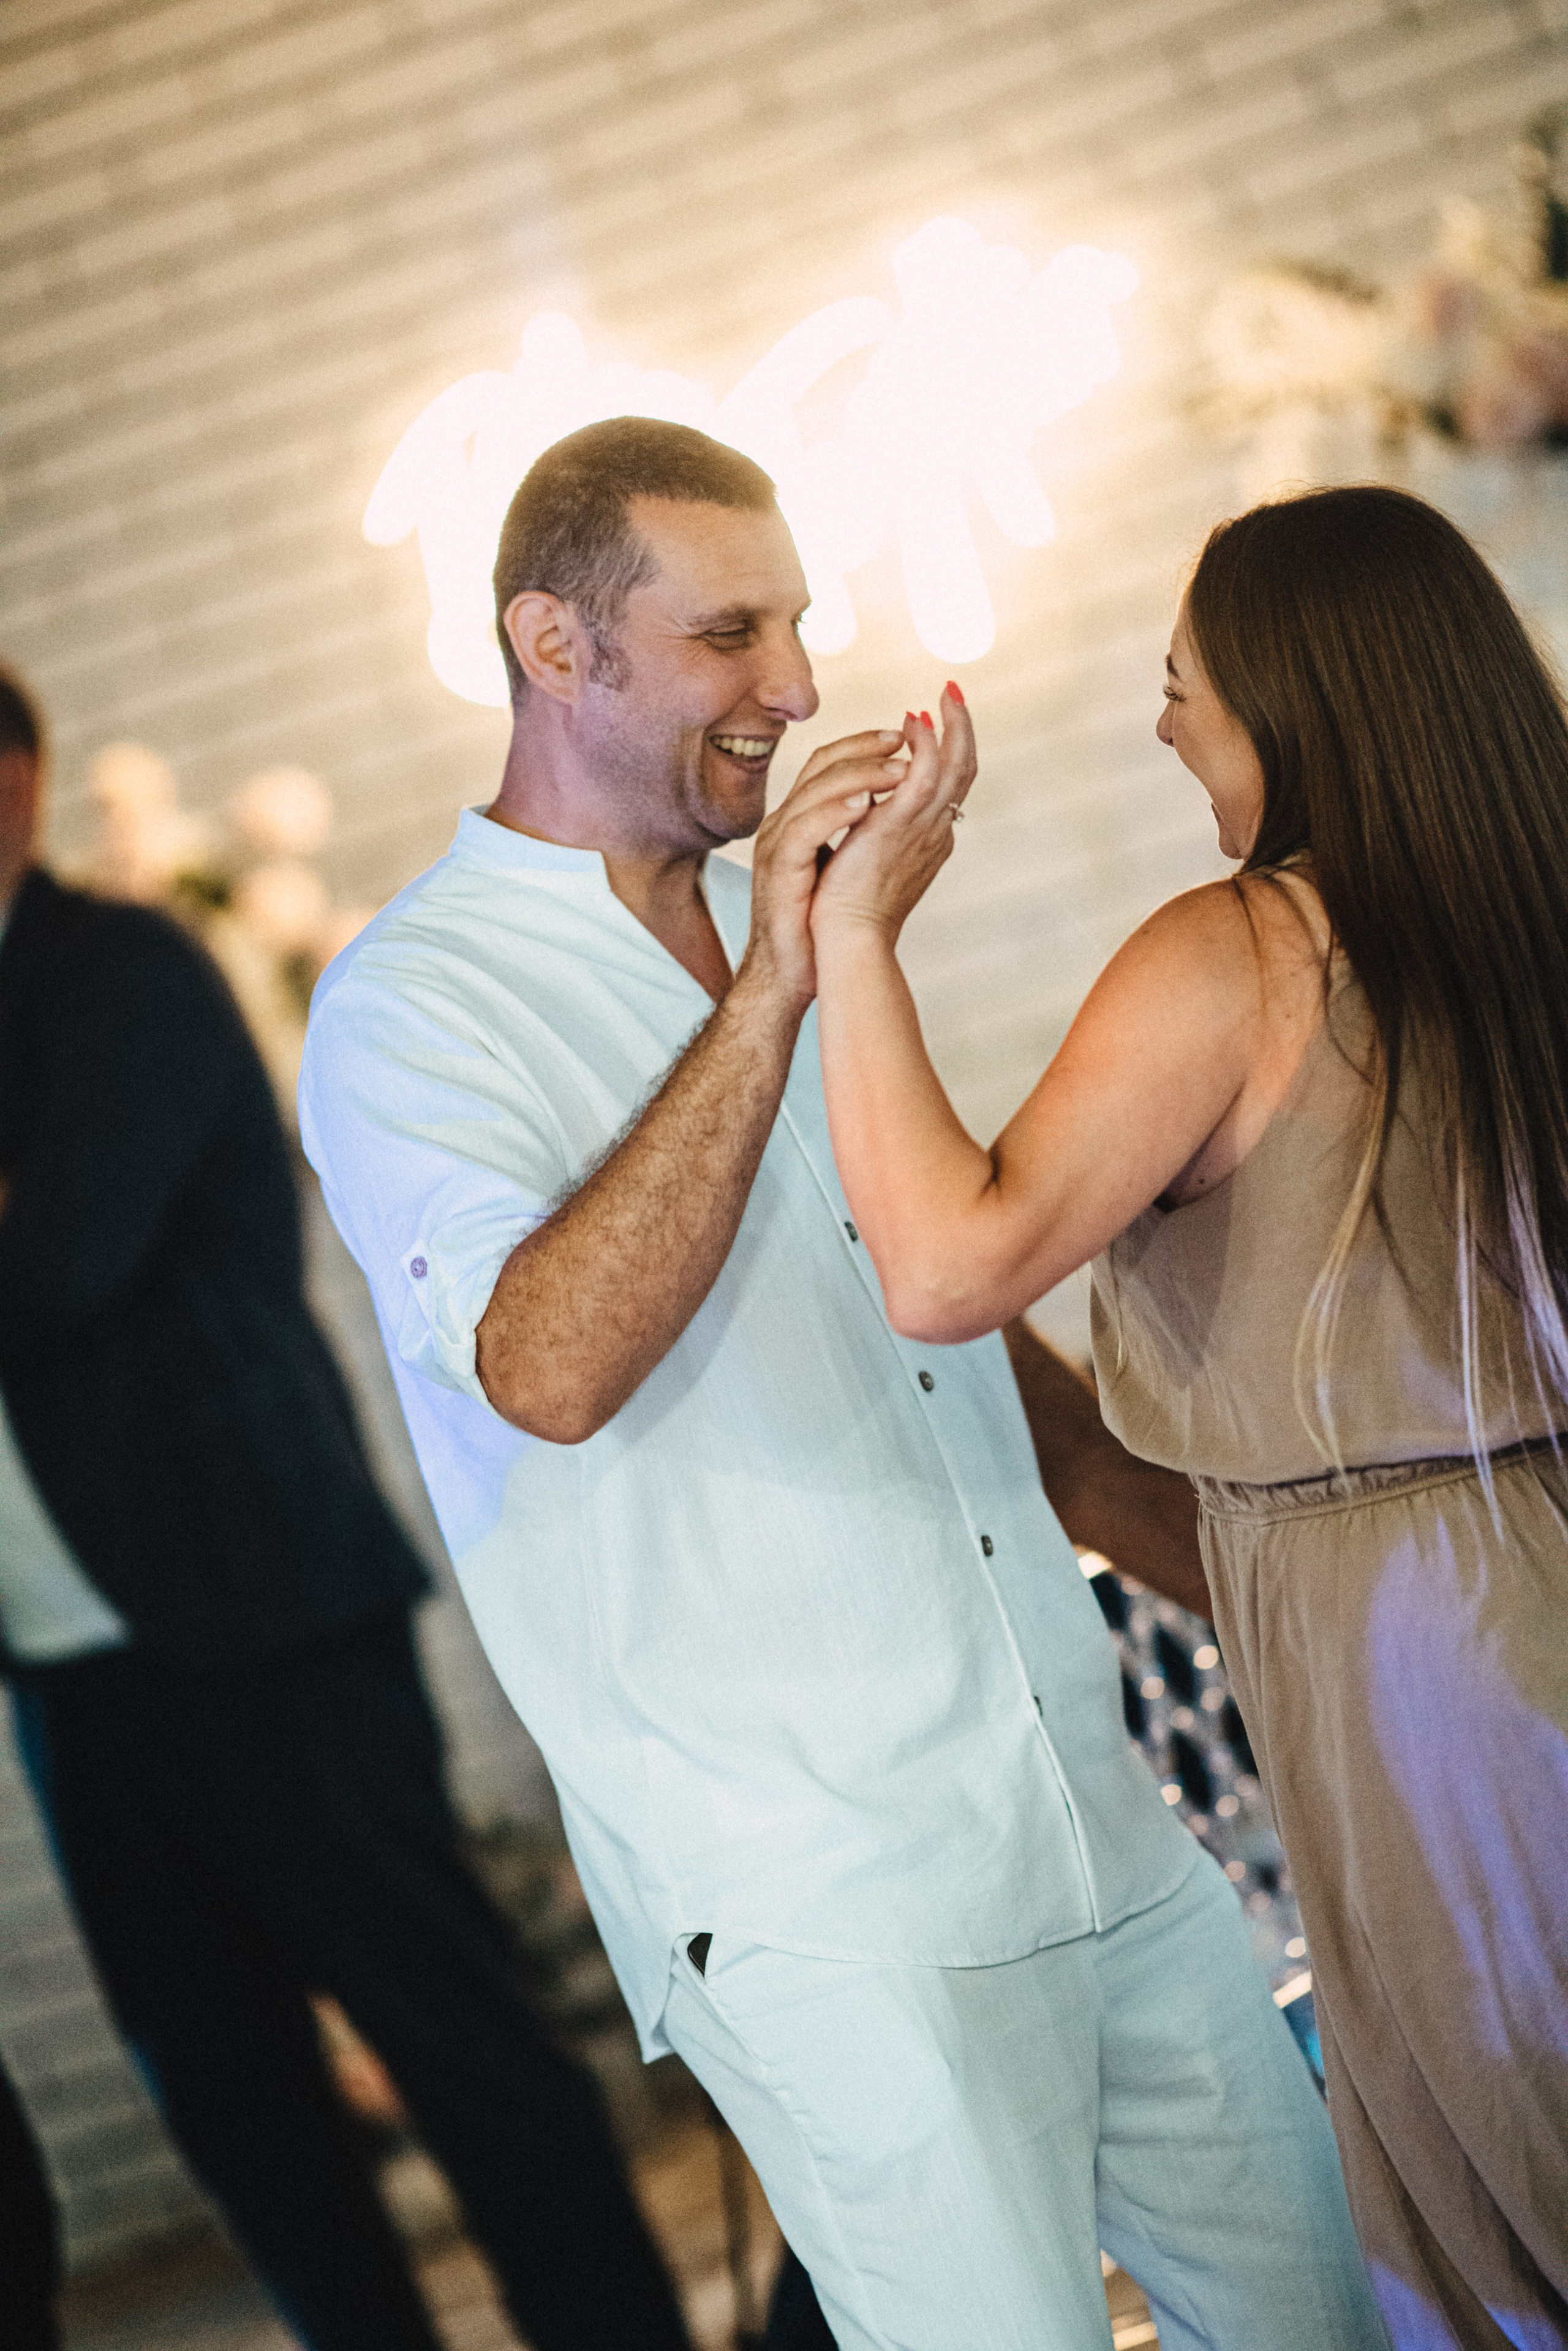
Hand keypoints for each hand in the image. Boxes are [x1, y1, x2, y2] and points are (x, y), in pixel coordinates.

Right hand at [741, 728, 911, 1009]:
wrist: (791, 971)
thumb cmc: (817, 925)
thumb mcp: (844, 867)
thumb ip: (861, 833)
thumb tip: (902, 808)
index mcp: (801, 819)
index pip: (830, 764)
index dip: (866, 744)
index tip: (907, 735)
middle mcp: (784, 823)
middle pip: (821, 764)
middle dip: (866, 746)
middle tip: (907, 737)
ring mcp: (777, 844)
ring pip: (814, 790)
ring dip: (861, 775)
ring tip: (901, 769)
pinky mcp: (779, 870)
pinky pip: (804, 830)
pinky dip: (835, 813)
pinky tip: (867, 806)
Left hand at [810, 687, 975, 948]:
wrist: (847, 940)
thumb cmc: (850, 913)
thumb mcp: (873, 862)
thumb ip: (880, 832)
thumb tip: (873, 805)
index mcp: (929, 841)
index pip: (946, 789)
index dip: (946, 754)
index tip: (931, 725)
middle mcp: (935, 832)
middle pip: (963, 772)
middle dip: (962, 730)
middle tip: (953, 694)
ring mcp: (922, 828)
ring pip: (955, 766)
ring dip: (953, 726)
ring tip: (945, 695)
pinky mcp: (898, 825)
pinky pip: (922, 773)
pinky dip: (924, 744)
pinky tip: (911, 723)